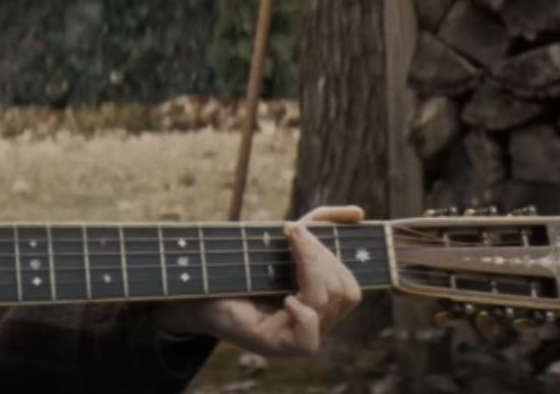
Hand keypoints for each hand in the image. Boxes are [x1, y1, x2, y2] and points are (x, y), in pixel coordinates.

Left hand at [156, 205, 363, 355]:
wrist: (199, 285)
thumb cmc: (243, 264)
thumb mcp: (286, 238)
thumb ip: (322, 223)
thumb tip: (360, 213)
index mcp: (322, 302)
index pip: (350, 287)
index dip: (334, 256)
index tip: (299, 228)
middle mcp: (316, 324)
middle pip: (343, 293)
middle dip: (320, 257)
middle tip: (292, 233)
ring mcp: (297, 337)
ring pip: (326, 307)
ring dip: (309, 269)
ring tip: (287, 247)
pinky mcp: (277, 346)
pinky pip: (309, 339)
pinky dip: (303, 314)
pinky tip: (286, 298)